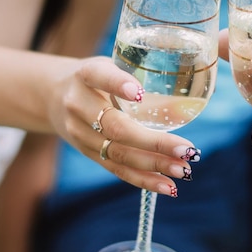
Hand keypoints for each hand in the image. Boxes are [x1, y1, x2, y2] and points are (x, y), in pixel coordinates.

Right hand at [47, 56, 197, 195]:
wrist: (53, 96)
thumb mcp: (112, 65)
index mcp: (86, 74)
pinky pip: (116, 170)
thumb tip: (198, 98)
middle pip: (116, 127)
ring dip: (154, 166)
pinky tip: (168, 187)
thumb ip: (144, 77)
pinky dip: (144, 180)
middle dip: (154, 142)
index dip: (118, 84)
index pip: (100, 77)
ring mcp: (80, 133)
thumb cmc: (97, 78)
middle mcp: (78, 104)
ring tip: (184, 170)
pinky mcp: (86, 153)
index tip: (139, 93)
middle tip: (187, 150)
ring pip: (118, 154)